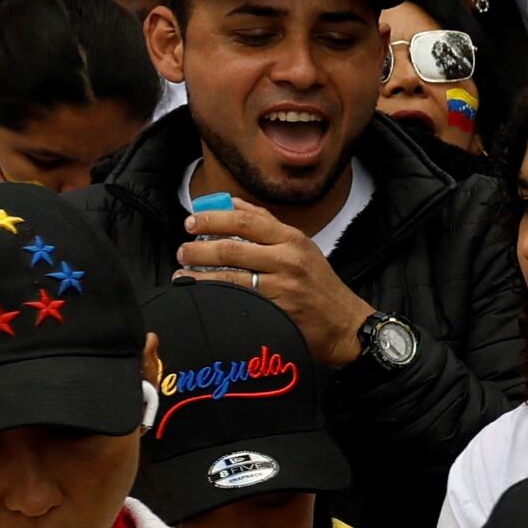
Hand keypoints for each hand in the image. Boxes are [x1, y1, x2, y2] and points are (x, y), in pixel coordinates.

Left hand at [177, 197, 372, 356]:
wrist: (344, 324)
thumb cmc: (320, 285)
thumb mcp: (301, 247)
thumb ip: (266, 223)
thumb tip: (232, 202)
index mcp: (292, 239)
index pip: (244, 221)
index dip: (212, 219)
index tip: (191, 221)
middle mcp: (288, 260)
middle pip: (231, 248)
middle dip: (198, 249)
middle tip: (182, 250)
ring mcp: (281, 287)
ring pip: (229, 276)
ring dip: (198, 274)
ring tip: (182, 273)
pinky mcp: (275, 311)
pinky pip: (236, 299)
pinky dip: (214, 295)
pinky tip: (200, 294)